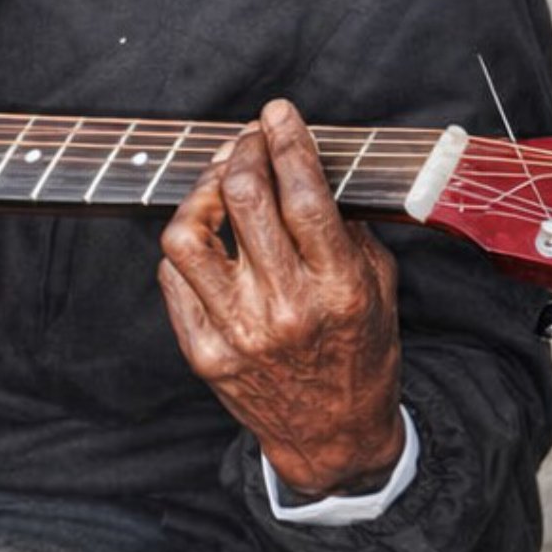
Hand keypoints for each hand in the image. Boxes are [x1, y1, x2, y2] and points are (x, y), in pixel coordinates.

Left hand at [159, 99, 404, 496]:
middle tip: (248, 141)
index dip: (286, 141)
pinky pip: (173, 280)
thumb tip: (304, 166)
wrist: (333, 438)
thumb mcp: (378, 288)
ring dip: (201, 194)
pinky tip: (207, 237)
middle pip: (244, 201)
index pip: (304, 193)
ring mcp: (237, 334)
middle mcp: (285, 309)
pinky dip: (186, 247)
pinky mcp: (203, 354)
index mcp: (337, 287)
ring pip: (188, 236)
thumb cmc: (360, 354)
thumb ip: (347, 229)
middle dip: (243, 152)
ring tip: (219, 185)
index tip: (277, 114)